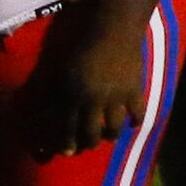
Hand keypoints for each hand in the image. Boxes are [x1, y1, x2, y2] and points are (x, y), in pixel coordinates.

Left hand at [49, 8, 144, 155]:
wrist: (114, 32)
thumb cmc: (83, 48)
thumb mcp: (63, 71)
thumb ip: (56, 92)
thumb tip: (47, 111)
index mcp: (74, 96)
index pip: (69, 126)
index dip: (68, 142)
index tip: (67, 153)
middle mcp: (94, 101)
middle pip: (92, 131)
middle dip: (89, 143)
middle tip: (89, 147)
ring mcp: (116, 97)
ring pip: (114, 126)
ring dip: (111, 135)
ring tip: (109, 137)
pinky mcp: (135, 91)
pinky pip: (138, 112)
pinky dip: (136, 120)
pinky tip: (133, 124)